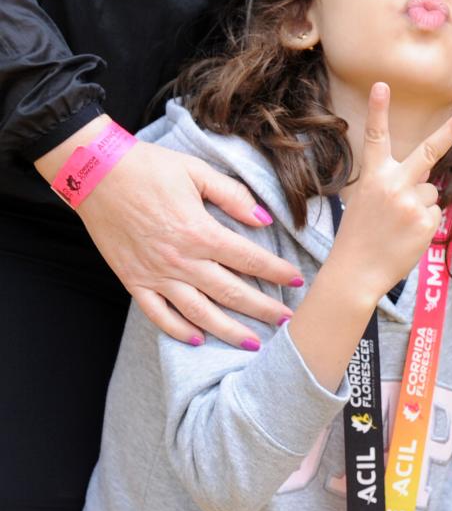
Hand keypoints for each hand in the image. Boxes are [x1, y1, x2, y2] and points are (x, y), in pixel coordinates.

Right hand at [73, 140, 301, 345]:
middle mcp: (181, 260)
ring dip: (228, 330)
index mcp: (200, 232)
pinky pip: (158, 314)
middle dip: (262, 309)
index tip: (297, 282)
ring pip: (199, 312)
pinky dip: (178, 330)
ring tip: (251, 343)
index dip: (277, 272)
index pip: (249, 259)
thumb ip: (232, 195)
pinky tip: (197, 340)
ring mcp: (156, 274)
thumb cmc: (147, 167)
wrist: (95, 173)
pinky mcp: (134, 280)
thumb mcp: (195, 172)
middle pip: (231, 292)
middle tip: (286, 323)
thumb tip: (263, 218)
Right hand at [328, 82, 451, 300]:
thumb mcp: (367, 203)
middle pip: (428, 151)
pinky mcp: (426, 223)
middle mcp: (393, 185)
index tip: (381, 84)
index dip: (378, 109)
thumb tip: (431, 180)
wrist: (355, 272)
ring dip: (420, 206)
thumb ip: (395, 184)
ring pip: (432, 192)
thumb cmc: (359, 237)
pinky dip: (424, 225)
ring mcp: (411, 203)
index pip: (376, 137)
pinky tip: (405, 237)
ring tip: (397, 226)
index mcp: (372, 177)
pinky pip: (435, 213)